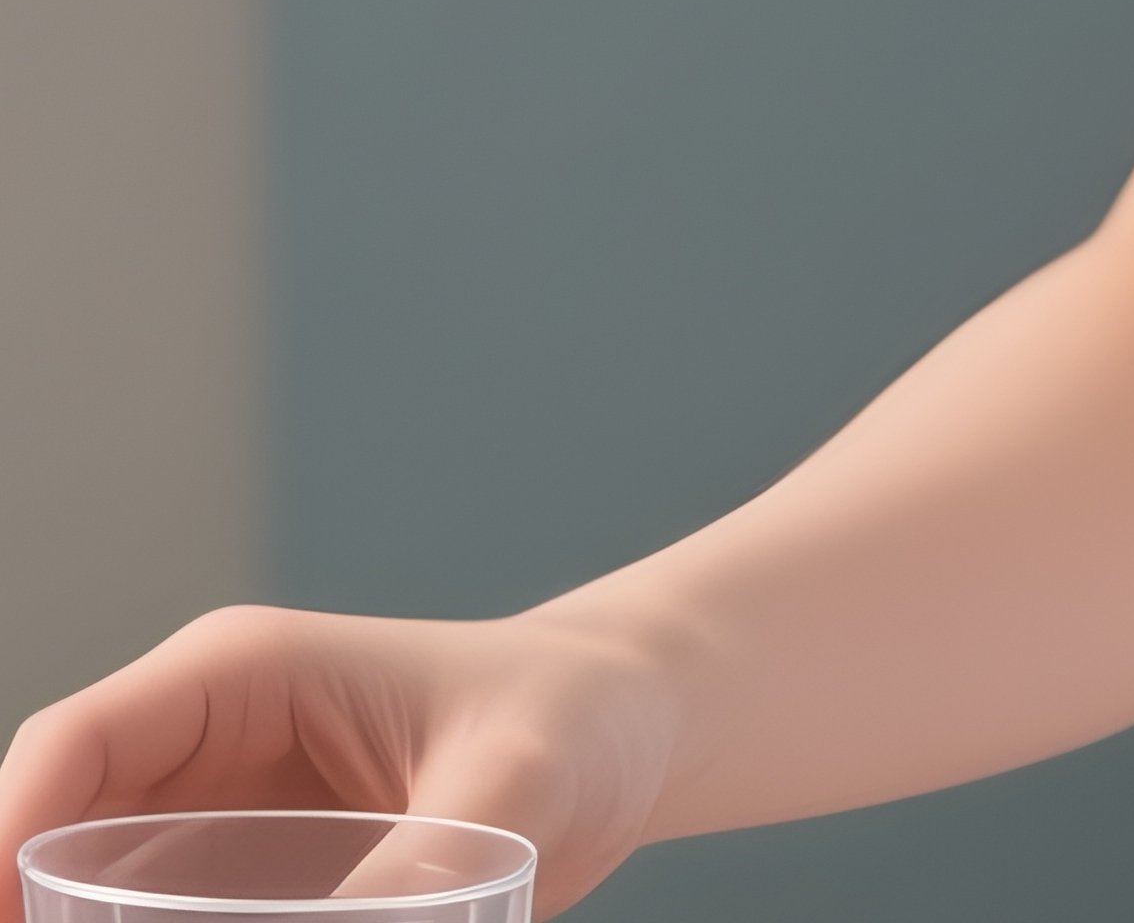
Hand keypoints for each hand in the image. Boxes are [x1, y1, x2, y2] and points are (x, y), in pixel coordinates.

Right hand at [0, 602, 684, 921]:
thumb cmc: (575, 716)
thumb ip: (418, 880)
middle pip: (55, 849)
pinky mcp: (256, 895)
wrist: (627, 734)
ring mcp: (222, 826)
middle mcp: (209, 748)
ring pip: (97, 907)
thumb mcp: (509, 790)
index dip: (5, 848)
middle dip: (47, 921)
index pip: (68, 752)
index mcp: (244, 678)